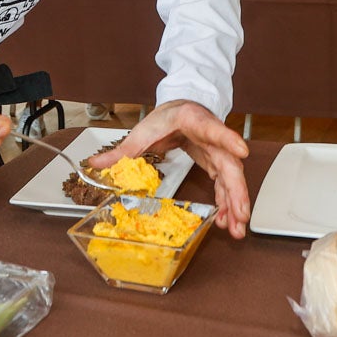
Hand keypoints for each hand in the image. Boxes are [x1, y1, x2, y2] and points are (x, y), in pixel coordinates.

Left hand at [88, 100, 251, 238]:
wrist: (181, 108)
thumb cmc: (167, 117)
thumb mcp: (142, 131)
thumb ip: (121, 150)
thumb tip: (95, 164)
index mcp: (193, 121)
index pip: (212, 129)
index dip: (227, 139)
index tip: (241, 151)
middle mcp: (212, 136)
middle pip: (229, 164)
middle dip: (236, 191)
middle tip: (240, 215)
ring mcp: (217, 150)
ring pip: (231, 178)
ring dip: (235, 203)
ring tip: (236, 228)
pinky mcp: (216, 162)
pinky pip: (224, 185)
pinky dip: (226, 203)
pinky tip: (225, 221)